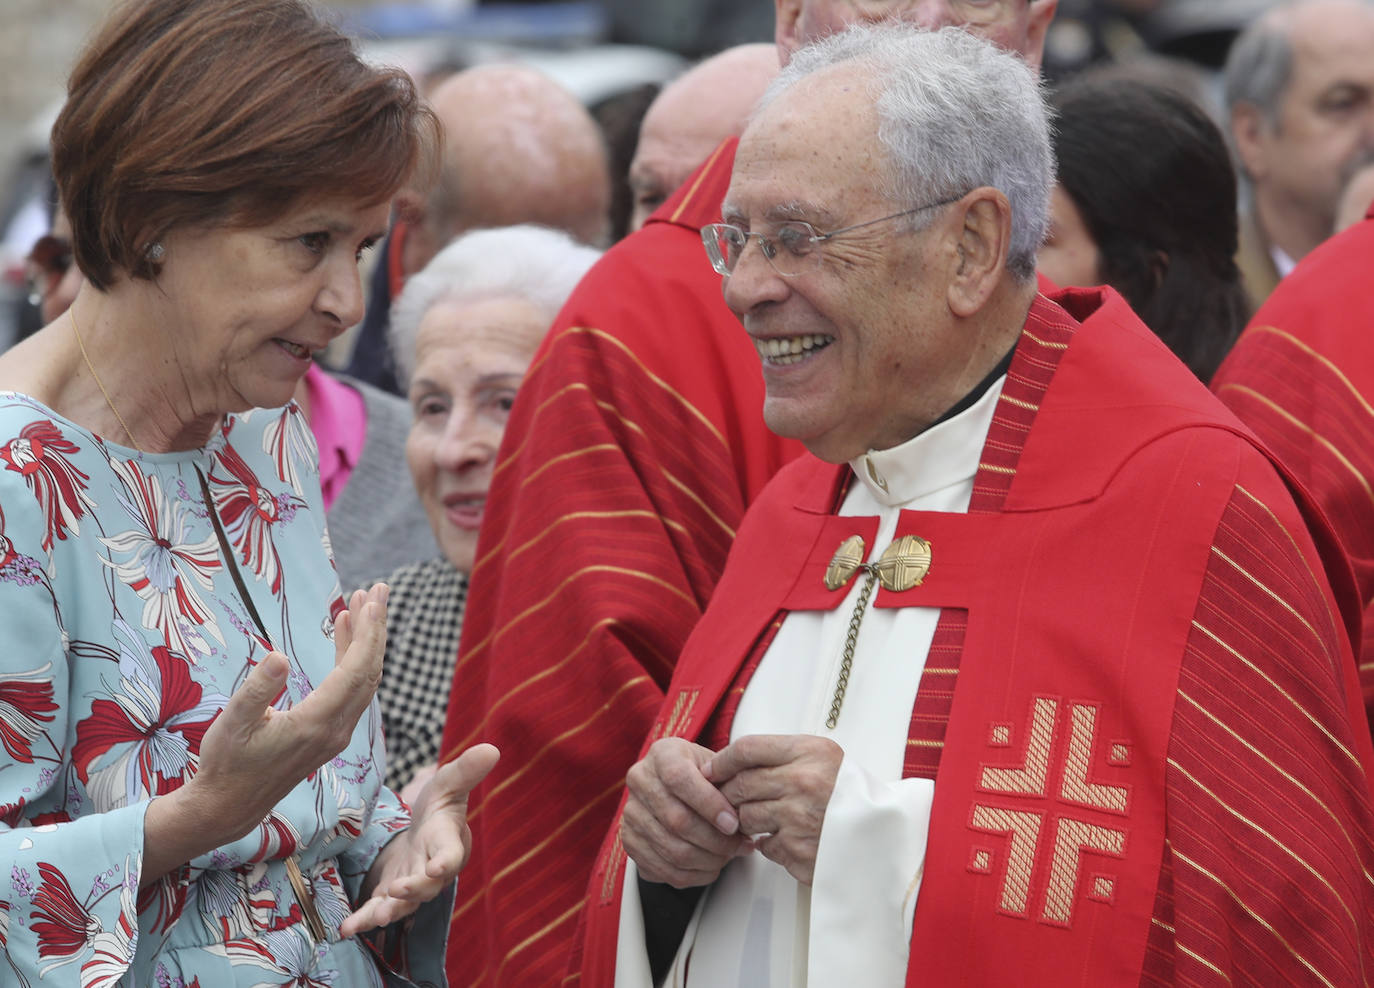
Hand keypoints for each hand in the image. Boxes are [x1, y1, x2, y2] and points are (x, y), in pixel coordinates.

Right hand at [142, 585, 389, 884]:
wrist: (229, 806)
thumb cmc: (226, 763)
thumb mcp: (232, 723)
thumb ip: (256, 690)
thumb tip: (278, 656)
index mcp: (317, 724)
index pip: (355, 672)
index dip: (367, 634)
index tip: (372, 601)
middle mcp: (336, 729)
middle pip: (369, 672)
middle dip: (376, 629)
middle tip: (378, 589)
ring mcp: (336, 733)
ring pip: (363, 680)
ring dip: (365, 641)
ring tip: (362, 602)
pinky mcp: (329, 733)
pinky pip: (351, 689)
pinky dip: (351, 658)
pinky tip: (344, 631)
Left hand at [340, 742, 498, 937]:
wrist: (425, 832)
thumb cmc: (440, 806)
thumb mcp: (449, 783)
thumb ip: (466, 770)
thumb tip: (491, 749)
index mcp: (448, 842)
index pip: (452, 854)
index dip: (446, 862)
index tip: (437, 867)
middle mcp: (433, 870)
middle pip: (427, 885)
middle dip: (413, 890)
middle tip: (398, 890)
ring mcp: (412, 885)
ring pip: (404, 904)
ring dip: (390, 911)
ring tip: (376, 917)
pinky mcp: (391, 895)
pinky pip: (378, 910)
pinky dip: (364, 921)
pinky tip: (346, 929)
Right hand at [621, 737, 746, 888]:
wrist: (673, 785)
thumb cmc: (702, 775)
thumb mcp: (717, 766)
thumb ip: (728, 783)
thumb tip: (744, 814)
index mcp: (661, 755)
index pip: (680, 780)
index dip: (709, 805)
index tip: (734, 824)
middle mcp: (639, 781)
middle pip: (676, 820)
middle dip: (715, 840)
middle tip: (739, 845)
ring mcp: (630, 813)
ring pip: (672, 849)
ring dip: (708, 860)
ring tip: (729, 856)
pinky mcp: (630, 842)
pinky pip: (663, 870)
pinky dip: (693, 875)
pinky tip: (712, 867)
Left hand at [706, 734, 841, 885]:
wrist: (882, 834)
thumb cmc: (848, 794)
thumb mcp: (824, 758)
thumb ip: (784, 755)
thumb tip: (732, 761)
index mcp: (811, 752)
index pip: (748, 748)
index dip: (723, 760)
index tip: (712, 769)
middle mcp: (803, 782)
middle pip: (741, 784)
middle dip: (728, 794)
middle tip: (729, 799)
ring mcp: (799, 817)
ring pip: (746, 816)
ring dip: (747, 820)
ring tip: (764, 819)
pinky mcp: (797, 849)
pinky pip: (763, 845)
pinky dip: (768, 844)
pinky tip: (785, 838)